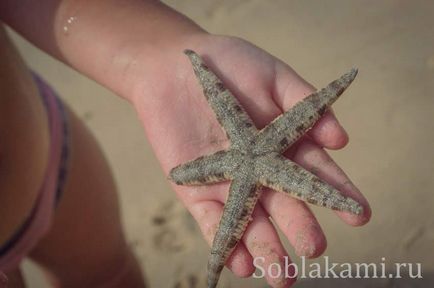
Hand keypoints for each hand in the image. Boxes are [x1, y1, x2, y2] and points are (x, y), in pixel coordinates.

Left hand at [132, 35, 370, 286]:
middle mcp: (260, 171)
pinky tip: (242, 264)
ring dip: (266, 249)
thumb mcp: (272, 76)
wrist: (175, 69)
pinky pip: (213, 221)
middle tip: (316, 249)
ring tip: (282, 276)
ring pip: (251, 222)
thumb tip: (342, 141)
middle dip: (302, 227)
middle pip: (285, 204)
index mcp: (283, 146)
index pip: (316, 174)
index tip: (359, 214)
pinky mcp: (197, 191)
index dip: (337, 193)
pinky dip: (225, 241)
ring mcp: (230, 184)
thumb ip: (304, 103)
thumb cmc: (228, 66)